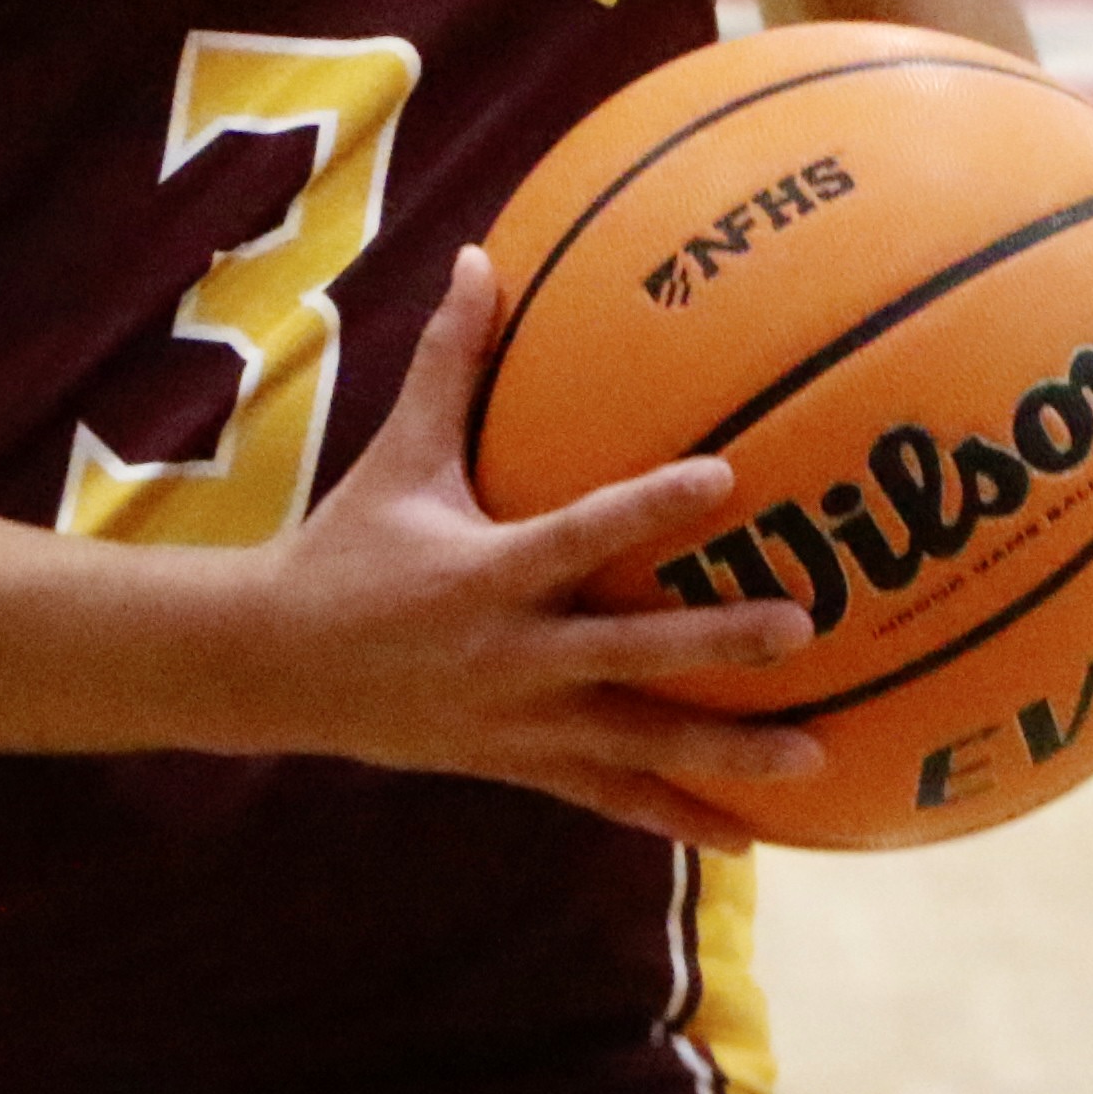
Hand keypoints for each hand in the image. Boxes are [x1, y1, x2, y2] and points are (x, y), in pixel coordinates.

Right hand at [246, 249, 828, 845]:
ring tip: (815, 757)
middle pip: (629, 654)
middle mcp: (511, 655)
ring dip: (725, 755)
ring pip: (636, 745)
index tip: (726, 478)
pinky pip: (613, 799)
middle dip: (716, 645)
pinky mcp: (521, 767)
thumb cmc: (347, 547)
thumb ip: (448, 363)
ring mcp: (520, 723)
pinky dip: (681, 818)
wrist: (277, 669)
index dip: (649, 509)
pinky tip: (755, 837)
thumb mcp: (398, 456)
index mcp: (484, 573)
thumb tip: (482, 256)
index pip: (578, 534)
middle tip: (804, 627)